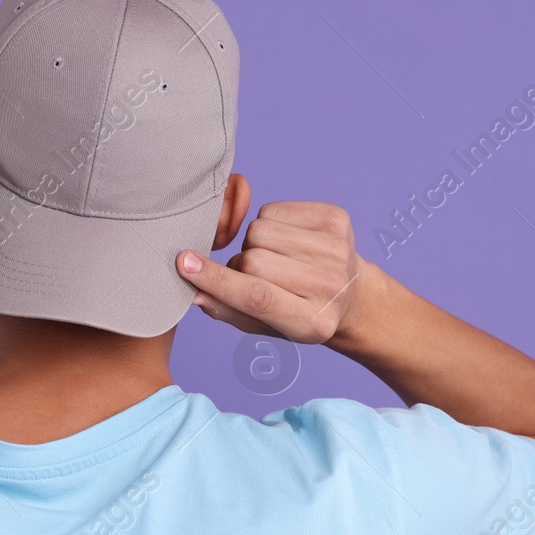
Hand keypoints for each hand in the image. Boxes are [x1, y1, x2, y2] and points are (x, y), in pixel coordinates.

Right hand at [177, 201, 364, 344]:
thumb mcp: (264, 325)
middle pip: (253, 259)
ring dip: (255, 242)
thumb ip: (227, 310)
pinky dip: (270, 222)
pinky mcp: (337, 219)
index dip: (217, 279)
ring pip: (260, 229)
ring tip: (273, 256)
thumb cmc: (297, 311)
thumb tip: (194, 291)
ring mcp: (338, 249)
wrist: (350, 293)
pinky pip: (274, 209)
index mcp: (312, 323)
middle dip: (241, 263)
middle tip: (255, 274)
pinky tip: (287, 240)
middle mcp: (330, 286)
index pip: (256, 297)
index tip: (184, 263)